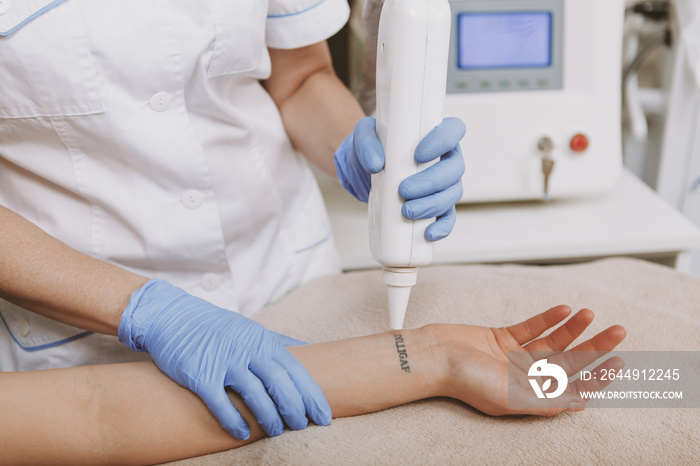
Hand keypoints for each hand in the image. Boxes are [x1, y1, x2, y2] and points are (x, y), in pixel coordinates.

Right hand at [118, 279, 330, 439]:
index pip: (295, 370)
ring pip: (254, 393)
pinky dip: (234, 420)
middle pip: (279, 382)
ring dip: (268, 417)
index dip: (311, 395)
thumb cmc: (217, 327)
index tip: (324, 415)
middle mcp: (247, 350)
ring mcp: (224, 361)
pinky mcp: (200, 374)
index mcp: (263, 340)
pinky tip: (242, 433)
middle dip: (295, 408)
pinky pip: (220, 402)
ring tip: (276, 432)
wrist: (173, 317)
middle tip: (302, 426)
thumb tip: (307, 347)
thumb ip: (279, 341)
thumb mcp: (251, 329)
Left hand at [334, 116, 465, 240]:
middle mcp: (446, 159)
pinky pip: (448, 218)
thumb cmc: (372, 148)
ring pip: (451, 195)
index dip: (443, 141)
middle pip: (454, 169)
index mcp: (435, 135)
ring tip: (407, 212)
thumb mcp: (362, 137)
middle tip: (403, 191)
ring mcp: (445, 185)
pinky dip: (441, 227)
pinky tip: (428, 233)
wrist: (363, 172)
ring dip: (432, 205)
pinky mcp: (437, 207)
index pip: (453, 130)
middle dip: (430, 183)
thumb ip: (367, 143)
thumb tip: (375, 163)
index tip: (418, 155)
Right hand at [428, 305, 626, 415]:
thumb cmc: (465, 380)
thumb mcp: (509, 397)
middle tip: (618, 331)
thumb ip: (544, 402)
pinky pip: (530, 327)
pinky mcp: (501, 338)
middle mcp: (525, 378)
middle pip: (569, 361)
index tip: (616, 362)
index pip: (572, 388)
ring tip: (589, 314)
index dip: (597, 376)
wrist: (433, 356)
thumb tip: (579, 404)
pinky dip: (547, 318)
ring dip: (573, 328)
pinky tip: (563, 309)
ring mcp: (514, 357)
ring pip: (553, 342)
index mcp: (529, 396)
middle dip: (595, 347)